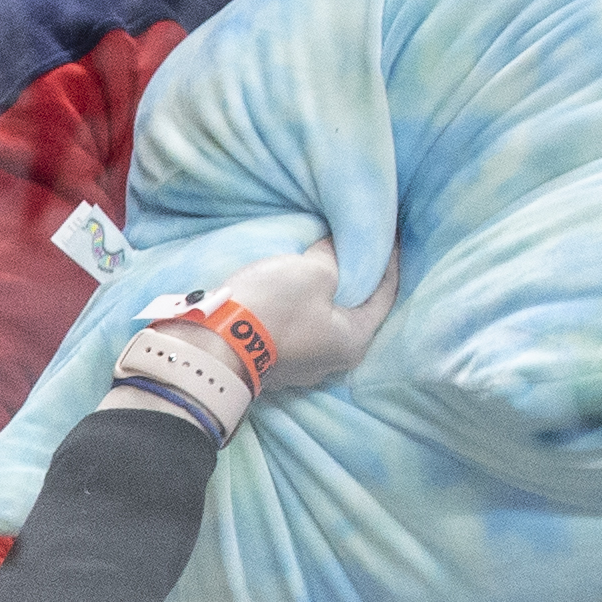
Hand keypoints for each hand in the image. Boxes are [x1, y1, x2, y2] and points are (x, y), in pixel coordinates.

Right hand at [209, 239, 396, 389]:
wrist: (214, 345)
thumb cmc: (275, 309)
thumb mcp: (313, 271)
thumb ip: (333, 257)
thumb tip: (337, 248)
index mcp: (354, 341)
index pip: (385, 294)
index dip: (388, 260)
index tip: (388, 234)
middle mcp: (333, 361)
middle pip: (352, 310)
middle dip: (353, 279)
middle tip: (353, 248)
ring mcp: (300, 366)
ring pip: (321, 320)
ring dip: (322, 294)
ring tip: (321, 264)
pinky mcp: (273, 362)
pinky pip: (296, 327)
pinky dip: (299, 306)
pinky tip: (292, 288)